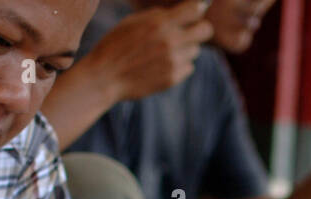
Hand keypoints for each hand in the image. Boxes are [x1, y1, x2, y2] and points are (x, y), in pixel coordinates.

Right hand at [87, 0, 214, 102]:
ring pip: (196, 50)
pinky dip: (179, 65)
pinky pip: (188, 67)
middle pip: (205, 30)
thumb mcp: (134, 21)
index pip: (196, 9)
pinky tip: (161, 65)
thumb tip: (185, 11)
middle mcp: (170, 41)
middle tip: (189, 31)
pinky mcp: (173, 78)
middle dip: (200, 28)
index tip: (193, 11)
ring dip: (185, 48)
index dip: (197, 9)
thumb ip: (160, 16)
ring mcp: (173, 61)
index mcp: (160, 23)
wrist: (105, 77)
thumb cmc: (117, 45)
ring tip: (165, 51)